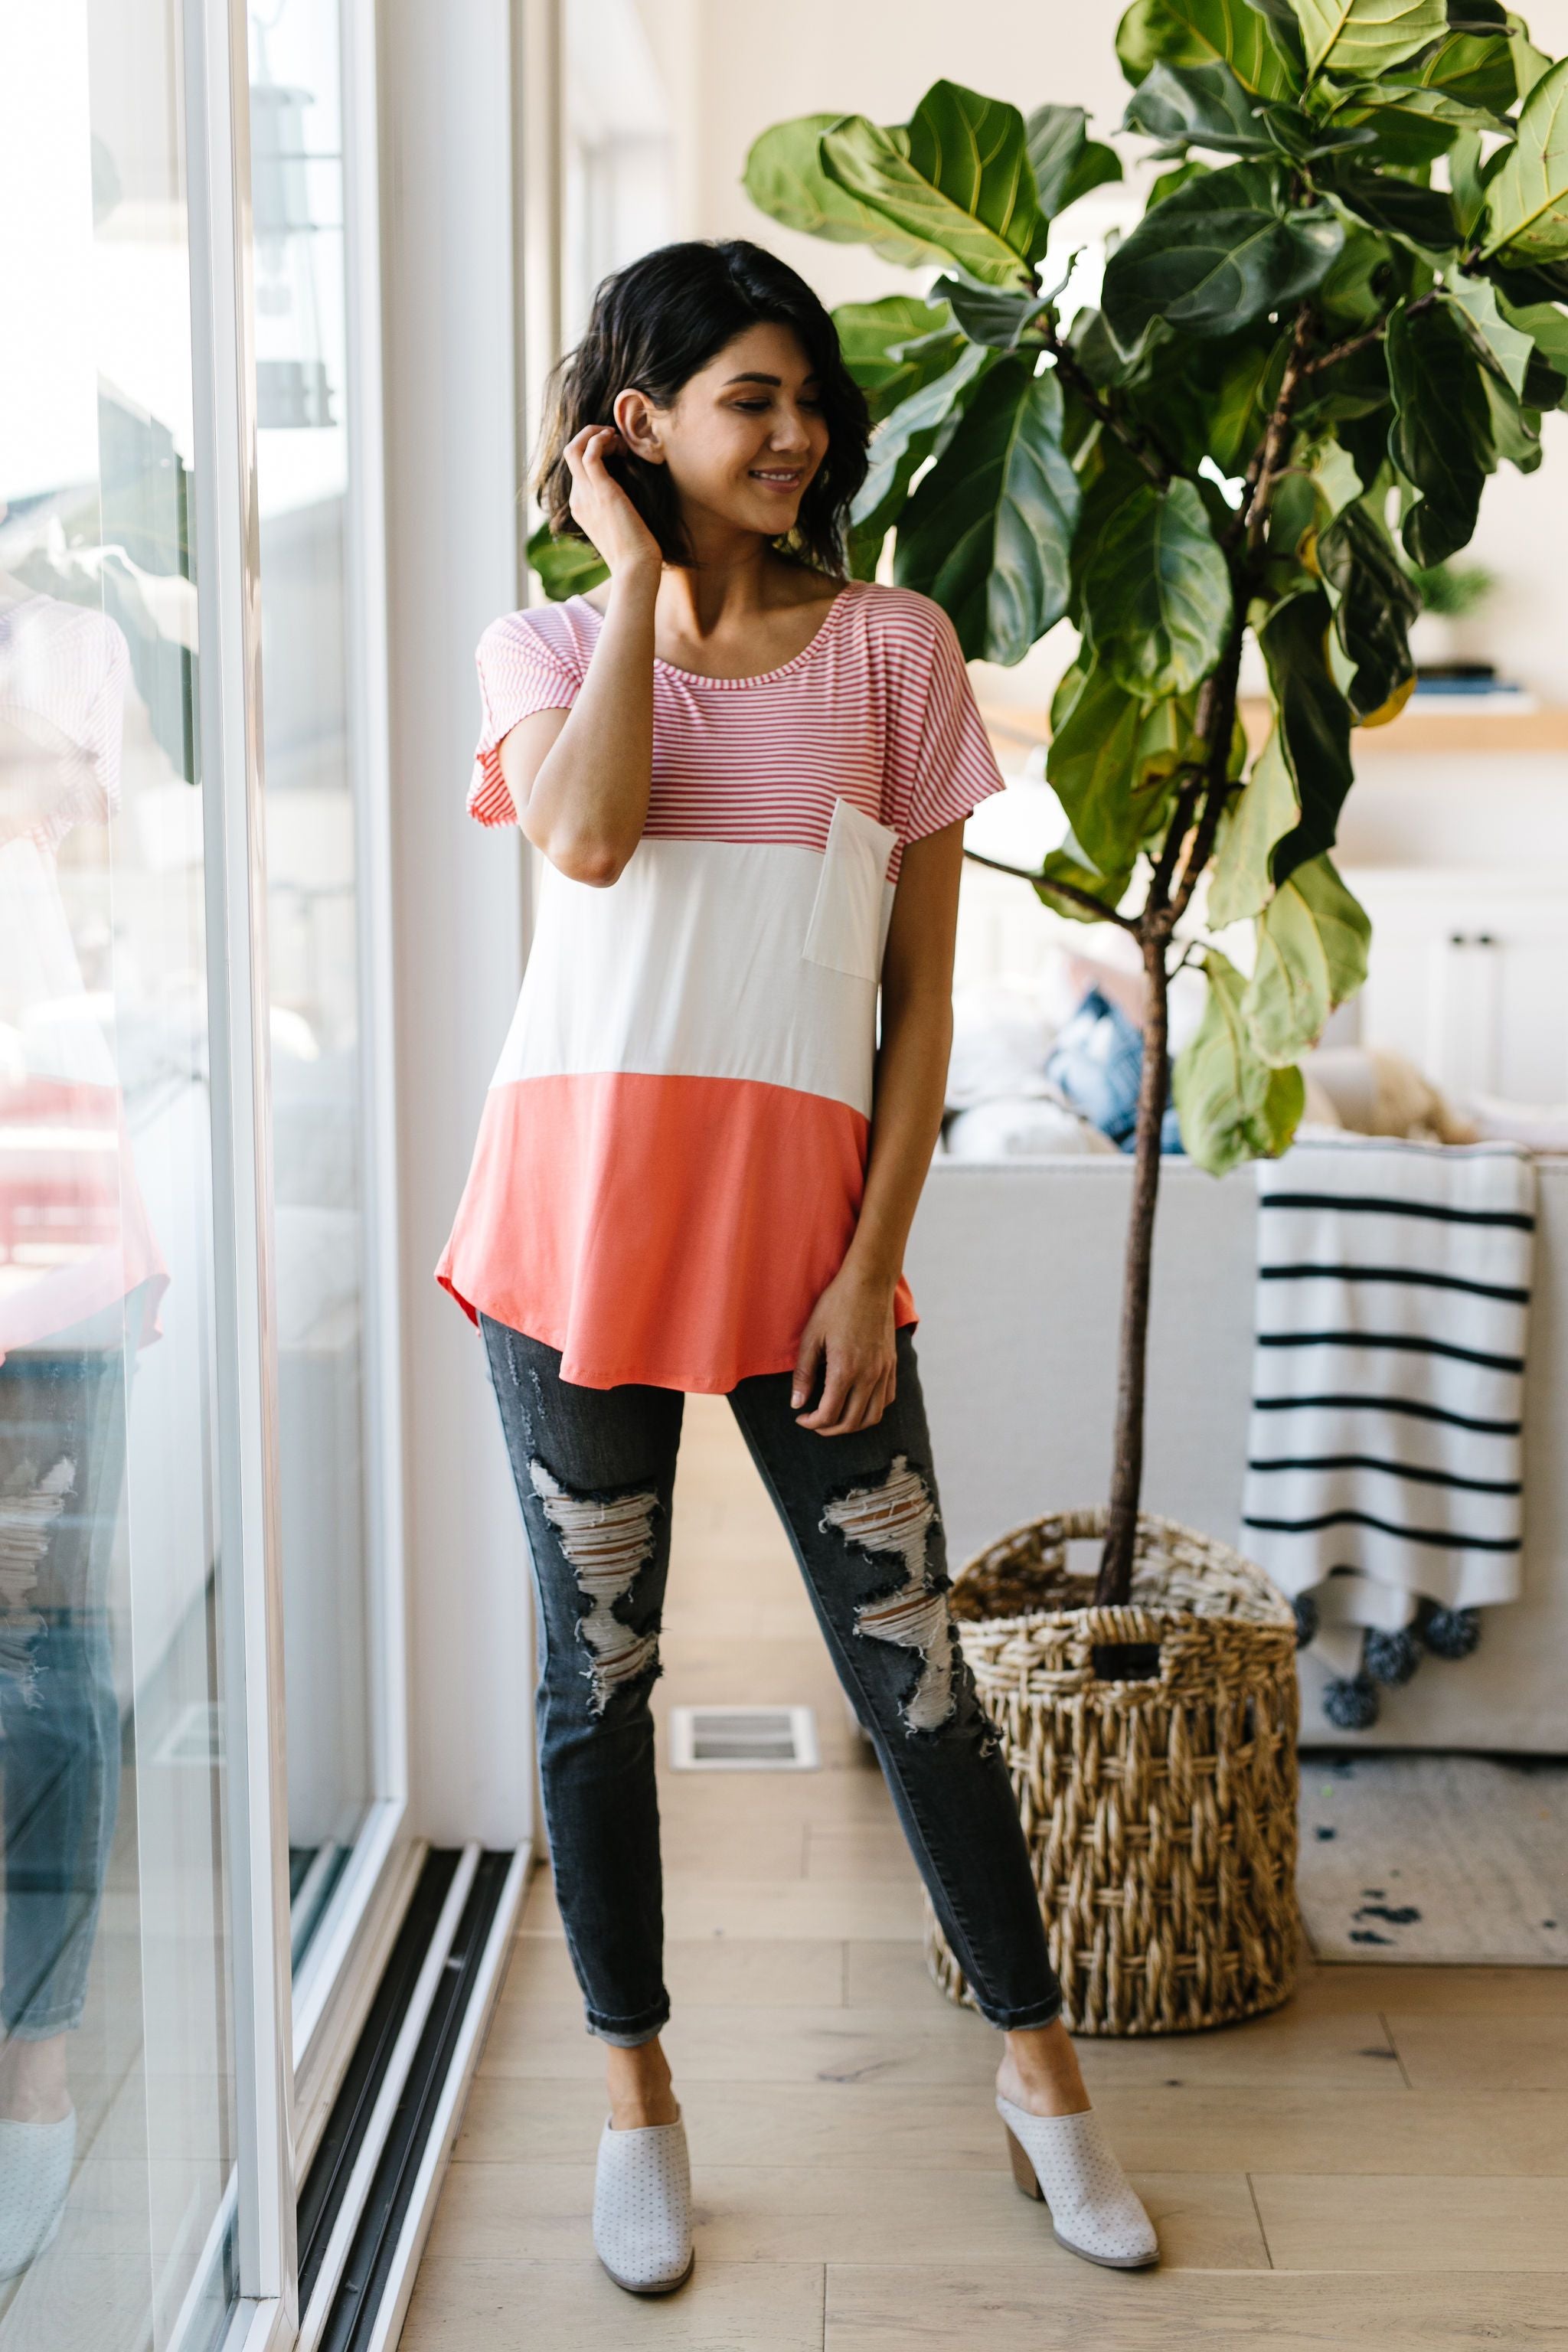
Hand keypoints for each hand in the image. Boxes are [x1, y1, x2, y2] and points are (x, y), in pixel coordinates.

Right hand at [562, 424, 661, 581]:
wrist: (635, 568)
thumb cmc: (634, 550)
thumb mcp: (619, 523)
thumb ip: (616, 505)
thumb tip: (627, 491)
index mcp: (580, 506)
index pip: (576, 467)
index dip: (595, 449)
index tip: (618, 450)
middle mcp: (578, 498)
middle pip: (569, 453)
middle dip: (591, 436)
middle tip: (615, 438)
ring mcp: (586, 495)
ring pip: (573, 449)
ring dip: (594, 434)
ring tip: (616, 438)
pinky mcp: (602, 492)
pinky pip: (589, 454)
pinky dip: (600, 440)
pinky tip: (616, 440)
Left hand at [791, 1266, 898, 1435]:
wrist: (869, 1282)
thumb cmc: (836, 1305)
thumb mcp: (811, 1337)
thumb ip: (804, 1374)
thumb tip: (797, 1403)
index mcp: (845, 1370)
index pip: (829, 1415)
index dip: (812, 1423)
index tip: (800, 1417)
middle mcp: (868, 1376)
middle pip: (851, 1422)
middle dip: (829, 1429)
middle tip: (814, 1422)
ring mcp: (883, 1371)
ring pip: (873, 1416)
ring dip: (853, 1425)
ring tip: (836, 1419)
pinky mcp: (892, 1364)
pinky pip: (887, 1398)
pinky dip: (872, 1409)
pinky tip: (858, 1402)